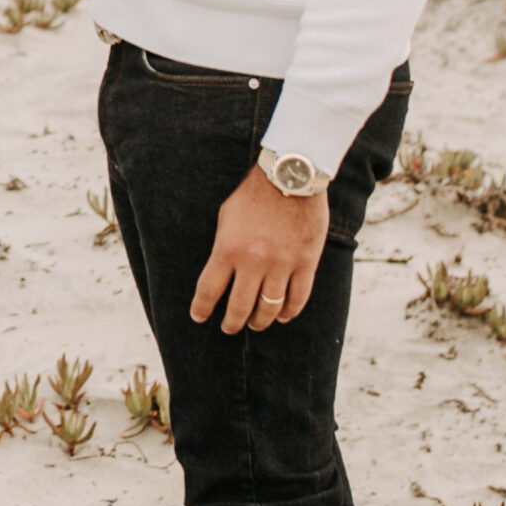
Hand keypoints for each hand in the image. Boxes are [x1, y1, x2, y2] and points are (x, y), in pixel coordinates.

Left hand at [190, 166, 329, 333]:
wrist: (290, 177)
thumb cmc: (253, 195)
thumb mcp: (226, 217)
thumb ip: (223, 247)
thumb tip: (220, 273)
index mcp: (228, 249)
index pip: (209, 290)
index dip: (202, 309)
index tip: (199, 317)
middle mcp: (254, 262)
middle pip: (240, 307)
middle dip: (232, 323)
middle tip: (229, 328)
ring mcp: (282, 264)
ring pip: (270, 308)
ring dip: (260, 321)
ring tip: (256, 324)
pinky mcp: (306, 263)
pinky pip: (298, 298)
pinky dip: (290, 312)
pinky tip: (283, 316)